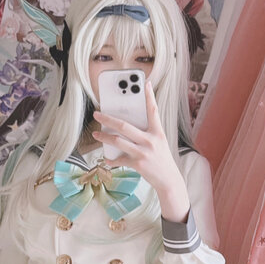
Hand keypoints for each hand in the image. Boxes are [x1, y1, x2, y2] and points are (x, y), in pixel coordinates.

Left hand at [92, 80, 190, 220]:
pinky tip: (106, 157)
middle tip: (97, 114)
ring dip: (104, 137)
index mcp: (158, 132)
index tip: (145, 83)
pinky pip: (120, 159)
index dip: (149, 96)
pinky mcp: (138, 164)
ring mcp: (143, 152)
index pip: (153, 110)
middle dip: (108, 119)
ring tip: (96, 134)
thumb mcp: (159, 142)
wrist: (169, 180)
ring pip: (118, 141)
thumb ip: (147, 133)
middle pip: (125, 126)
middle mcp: (150, 140)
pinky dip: (111, 159)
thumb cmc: (162, 160)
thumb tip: (128, 126)